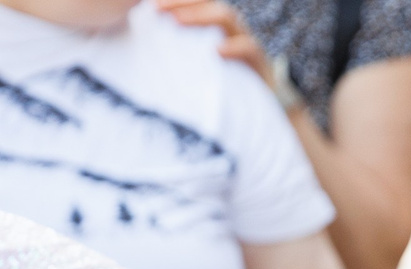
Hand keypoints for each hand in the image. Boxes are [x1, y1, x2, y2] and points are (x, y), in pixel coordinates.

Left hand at [156, 0, 275, 83]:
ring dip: (200, 18)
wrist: (265, 115)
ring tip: (176, 22)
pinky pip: (249, 49)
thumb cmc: (225, 94)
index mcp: (216, 31)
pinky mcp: (260, 65)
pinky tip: (216, 51)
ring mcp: (246, 45)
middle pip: (209, 5)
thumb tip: (145, 59)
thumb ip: (180, 62)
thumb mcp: (199, 75)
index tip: (148, 5)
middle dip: (182, 3)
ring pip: (227, 19)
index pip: (197, 4)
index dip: (176, 1)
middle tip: (156, 8)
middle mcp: (232, 32)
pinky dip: (233, 48)